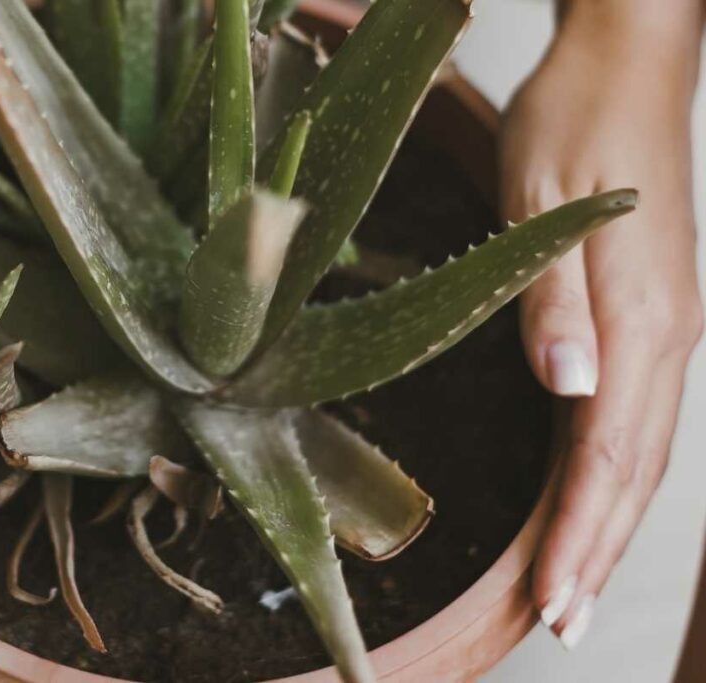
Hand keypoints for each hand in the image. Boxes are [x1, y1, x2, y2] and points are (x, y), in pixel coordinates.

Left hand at [501, 8, 702, 648]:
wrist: (622, 69)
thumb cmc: (576, 125)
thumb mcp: (543, 208)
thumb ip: (555, 304)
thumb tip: (569, 389)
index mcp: (638, 319)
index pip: (608, 454)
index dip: (579, 532)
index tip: (550, 598)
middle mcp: (662, 336)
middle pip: (631, 468)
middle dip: (594, 548)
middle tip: (557, 621)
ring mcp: (661, 327)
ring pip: (637, 449)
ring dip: (605, 521)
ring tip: (571, 584)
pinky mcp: (647, 315)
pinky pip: (632, 415)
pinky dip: (609, 471)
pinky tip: (591, 497)